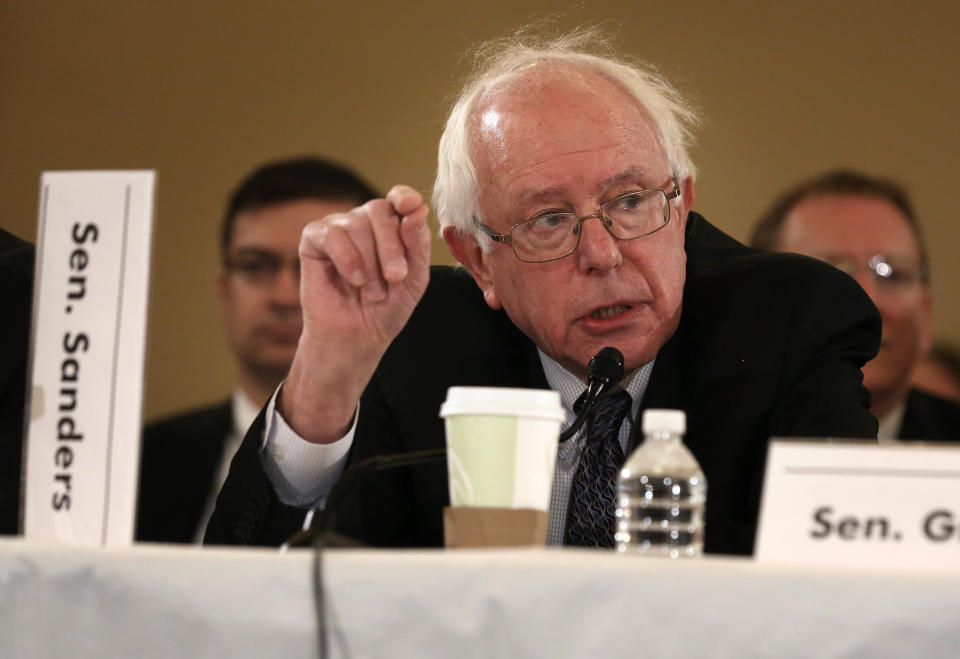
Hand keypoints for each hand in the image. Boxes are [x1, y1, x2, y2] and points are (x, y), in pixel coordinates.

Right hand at [280, 185, 430, 441]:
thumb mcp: (414, 280)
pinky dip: (347, 258)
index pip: (399, 198)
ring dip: (369, 261)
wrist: (356, 337)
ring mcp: (338, 228)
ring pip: (356, 223)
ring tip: (372, 291)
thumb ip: (417, 244)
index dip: (404, 197)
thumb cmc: (386, 309)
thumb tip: (418, 209)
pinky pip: (331, 234)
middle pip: (379, 210)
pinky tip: (354, 280)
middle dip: (390, 245)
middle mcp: (365, 222)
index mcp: (392, 227)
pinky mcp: (314, 240)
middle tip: (396, 277)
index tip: (410, 206)